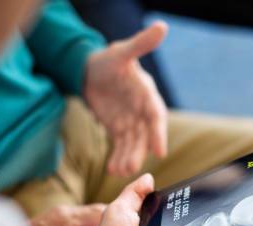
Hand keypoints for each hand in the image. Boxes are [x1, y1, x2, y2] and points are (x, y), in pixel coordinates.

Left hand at [84, 22, 167, 176]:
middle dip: (138, 152)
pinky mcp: (118, 128)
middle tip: (132, 168)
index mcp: (146, 94)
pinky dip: (117, 157)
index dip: (157, 133)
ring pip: (131, 143)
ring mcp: (130, 121)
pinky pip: (120, 145)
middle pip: (142, 135)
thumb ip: (140, 44)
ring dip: (127, 158)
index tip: (159, 151)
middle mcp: (141, 111)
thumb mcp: (122, 52)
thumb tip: (161, 27)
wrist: (91, 71)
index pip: (155, 115)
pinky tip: (113, 169)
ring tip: (120, 172)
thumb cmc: (109, 60)